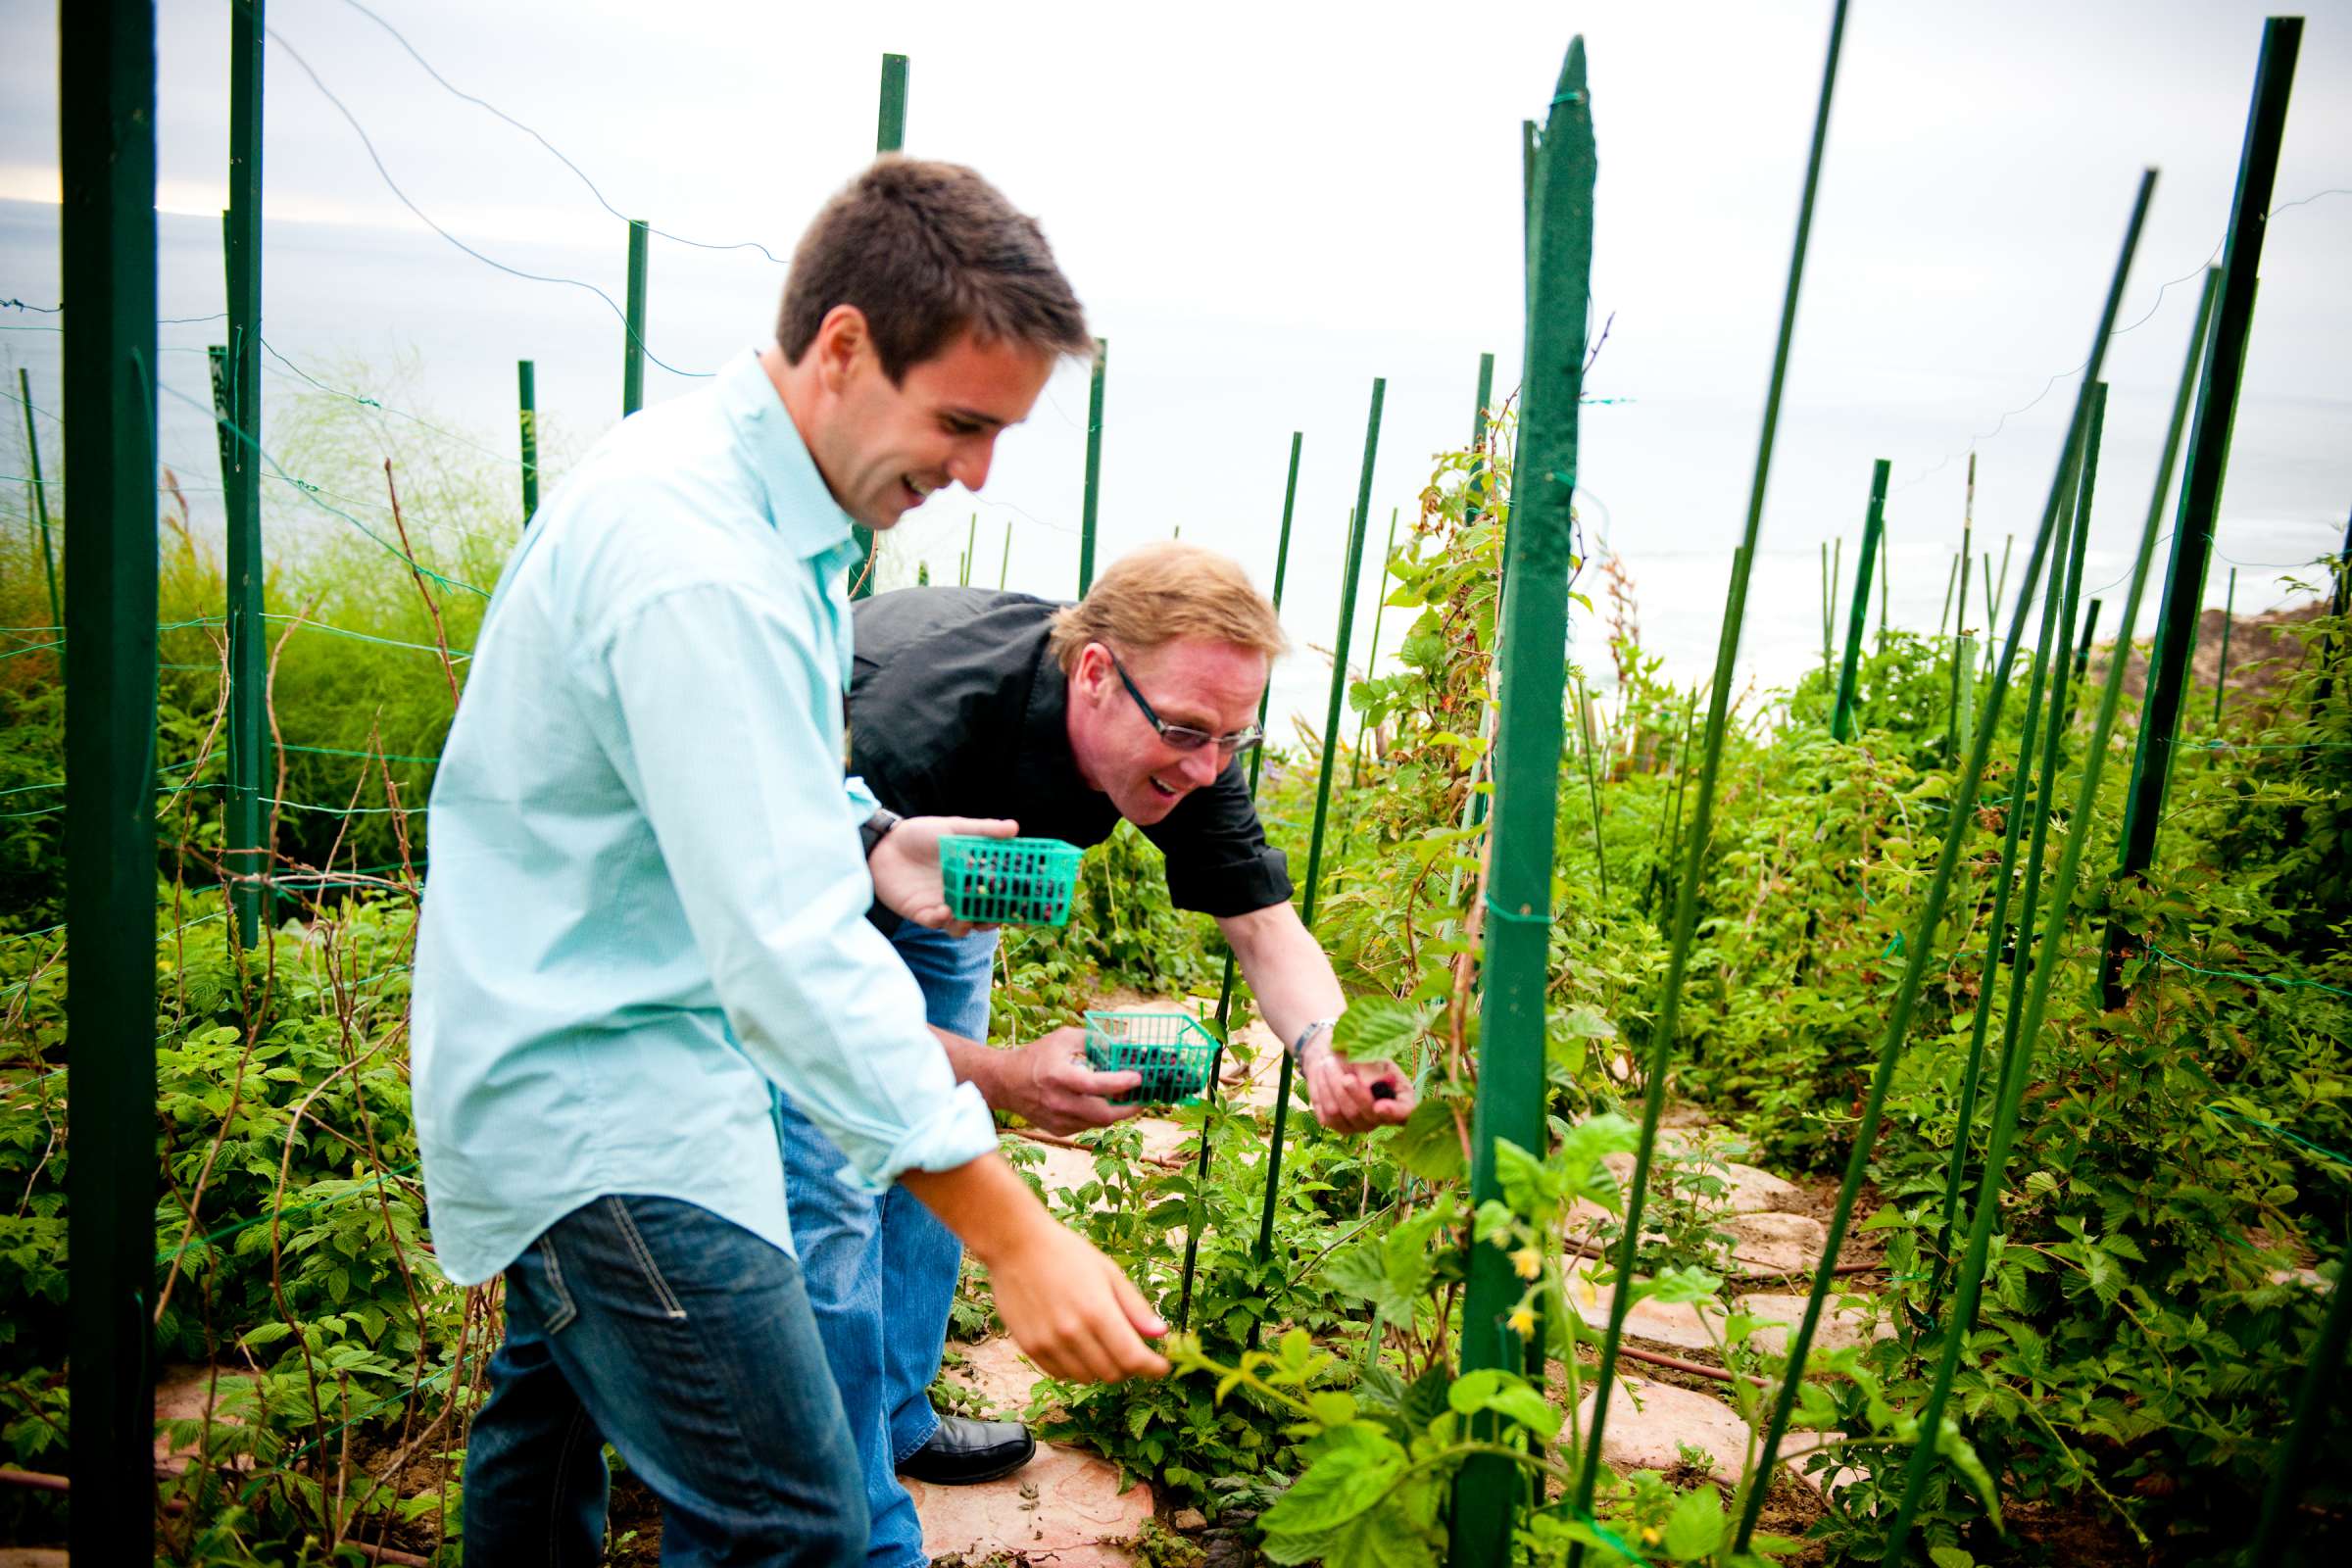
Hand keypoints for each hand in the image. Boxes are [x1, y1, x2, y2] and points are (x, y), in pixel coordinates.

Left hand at [868, 815, 1016, 937]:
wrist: (884, 843)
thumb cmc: (920, 834)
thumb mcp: (954, 828)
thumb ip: (983, 830)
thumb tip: (1014, 827)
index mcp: (973, 876)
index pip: (1000, 892)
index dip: (1017, 901)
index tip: (1034, 906)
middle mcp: (960, 895)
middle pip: (985, 915)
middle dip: (996, 919)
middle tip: (1003, 915)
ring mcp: (942, 905)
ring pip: (964, 926)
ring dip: (970, 924)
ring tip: (972, 916)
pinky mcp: (922, 914)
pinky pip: (937, 924)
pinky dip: (943, 920)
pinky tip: (944, 910)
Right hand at [899, 1155, 1166, 1383]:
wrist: (1016, 1245)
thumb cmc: (1067, 1253)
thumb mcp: (1109, 1272)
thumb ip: (1135, 1307)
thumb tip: (1160, 1334)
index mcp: (1097, 1312)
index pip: (1133, 1359)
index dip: (1153, 1368)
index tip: (1162, 1367)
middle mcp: (1072, 1333)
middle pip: (1112, 1374)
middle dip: (1129, 1367)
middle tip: (1132, 1351)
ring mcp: (1048, 1343)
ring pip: (1087, 1378)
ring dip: (1102, 1368)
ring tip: (1102, 1344)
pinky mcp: (1030, 1348)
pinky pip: (1061, 1374)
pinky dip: (1076, 1367)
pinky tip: (1078, 1346)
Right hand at [988, 1026, 1142, 1134]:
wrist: (1006, 1082)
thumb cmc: (1038, 1055)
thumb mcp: (1064, 1039)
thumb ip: (1096, 1040)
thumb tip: (1128, 1043)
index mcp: (1058, 1076)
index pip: (1094, 1085)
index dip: (1120, 1083)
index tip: (1138, 1077)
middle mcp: (1058, 1102)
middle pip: (1103, 1115)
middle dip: (1129, 1108)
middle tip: (1144, 1097)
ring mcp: (1057, 1120)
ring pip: (1099, 1122)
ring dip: (1117, 1111)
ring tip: (1128, 1097)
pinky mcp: (1058, 1130)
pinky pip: (1088, 1125)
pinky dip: (1100, 1115)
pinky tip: (1104, 1102)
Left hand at [1301, 1039, 1414, 1132]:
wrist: (1335, 1057)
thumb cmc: (1360, 1055)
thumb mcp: (1371, 1057)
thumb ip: (1372, 1071)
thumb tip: (1369, 1086)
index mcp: (1400, 1097)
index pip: (1405, 1113)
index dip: (1394, 1112)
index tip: (1379, 1106)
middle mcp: (1382, 1117)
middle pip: (1369, 1114)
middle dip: (1354, 1091)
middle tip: (1344, 1073)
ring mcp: (1360, 1125)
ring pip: (1343, 1113)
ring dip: (1332, 1084)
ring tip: (1327, 1061)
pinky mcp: (1339, 1126)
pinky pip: (1327, 1115)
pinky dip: (1322, 1090)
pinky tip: (1322, 1073)